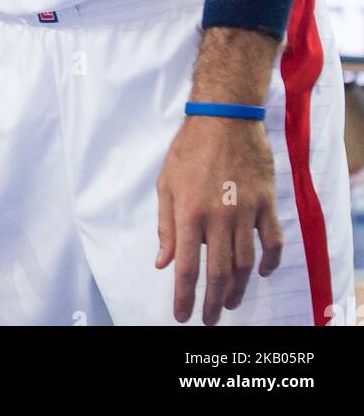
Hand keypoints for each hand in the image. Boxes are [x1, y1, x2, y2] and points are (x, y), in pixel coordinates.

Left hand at [155, 115, 282, 324]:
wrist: (225, 116)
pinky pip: (273, 241)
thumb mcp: (166, 183)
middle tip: (210, 319)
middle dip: (213, 303)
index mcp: (189, 212)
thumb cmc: (190, 148)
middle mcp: (218, 216)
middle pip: (220, 273)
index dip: (184, 296)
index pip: (187, 267)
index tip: (182, 316)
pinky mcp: (266, 202)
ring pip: (246, 263)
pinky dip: (271, 262)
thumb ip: (165, 225)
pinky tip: (263, 273)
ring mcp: (246, 210)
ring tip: (232, 302)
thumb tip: (163, 261)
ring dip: (240, 289)